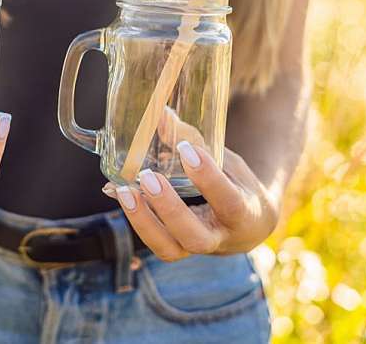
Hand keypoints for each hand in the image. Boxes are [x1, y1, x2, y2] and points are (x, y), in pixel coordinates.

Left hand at [104, 143, 278, 259]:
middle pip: (194, 237)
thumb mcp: (228, 163)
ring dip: (143, 220)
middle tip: (149, 177)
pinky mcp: (177, 250)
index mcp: (244, 214)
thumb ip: (198, 144)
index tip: (186, 150)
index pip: (228, 201)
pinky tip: (117, 192)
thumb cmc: (237, 186)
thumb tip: (162, 115)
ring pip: (168, 249)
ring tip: (123, 190)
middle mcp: (221, 238)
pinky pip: (154, 242)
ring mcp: (196, 249)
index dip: (207, 178)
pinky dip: (135, 218)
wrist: (248, 225)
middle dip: (168, 209)